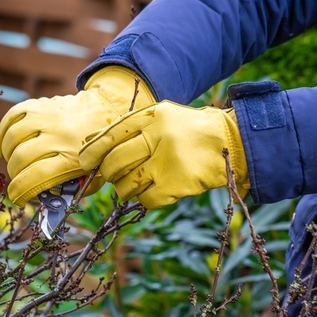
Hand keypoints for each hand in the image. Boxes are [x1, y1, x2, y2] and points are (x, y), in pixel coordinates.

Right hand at [0, 66, 153, 205]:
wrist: (108, 111)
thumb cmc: (98, 151)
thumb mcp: (92, 177)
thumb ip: (70, 192)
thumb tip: (43, 202)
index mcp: (74, 157)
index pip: (37, 176)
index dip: (20, 191)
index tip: (17, 198)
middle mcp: (60, 135)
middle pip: (21, 158)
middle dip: (14, 173)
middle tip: (18, 177)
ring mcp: (49, 117)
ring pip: (13, 137)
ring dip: (7, 154)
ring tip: (12, 160)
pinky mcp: (41, 104)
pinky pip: (12, 116)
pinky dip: (3, 133)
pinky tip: (4, 145)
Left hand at [79, 101, 249, 208]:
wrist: (231, 143)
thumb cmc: (188, 131)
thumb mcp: (161, 118)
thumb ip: (129, 128)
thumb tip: (89, 144)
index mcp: (152, 117)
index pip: (111, 134)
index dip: (93, 150)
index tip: (84, 161)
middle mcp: (158, 137)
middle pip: (115, 162)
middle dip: (107, 173)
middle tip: (110, 175)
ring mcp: (167, 162)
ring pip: (126, 184)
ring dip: (124, 188)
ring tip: (135, 182)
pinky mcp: (176, 185)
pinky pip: (144, 200)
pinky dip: (143, 199)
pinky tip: (152, 190)